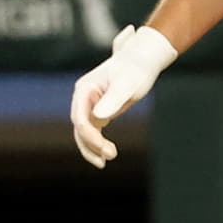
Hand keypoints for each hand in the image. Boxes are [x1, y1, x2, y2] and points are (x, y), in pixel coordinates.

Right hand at [68, 24, 181, 166]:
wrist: (143, 61)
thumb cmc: (136, 69)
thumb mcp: (128, 84)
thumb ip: (113, 99)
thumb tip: (98, 117)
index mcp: (85, 88)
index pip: (80, 118)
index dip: (89, 136)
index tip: (104, 148)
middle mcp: (83, 97)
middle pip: (79, 127)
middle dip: (91, 145)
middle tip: (111, 156)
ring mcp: (89, 105)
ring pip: (84, 133)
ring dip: (93, 148)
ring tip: (107, 161)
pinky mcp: (98, 112)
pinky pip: (92, 132)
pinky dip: (97, 144)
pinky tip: (107, 155)